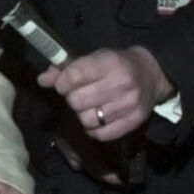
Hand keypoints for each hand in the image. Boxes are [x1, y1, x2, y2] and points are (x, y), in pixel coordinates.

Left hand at [37, 46, 171, 140]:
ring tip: (89, 107)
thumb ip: (65, 69)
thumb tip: (42, 80)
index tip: (63, 85)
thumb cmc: (114, 65)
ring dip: (83, 115)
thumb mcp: (92, 59)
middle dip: (72, 99)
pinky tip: (97, 119)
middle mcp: (122, 83)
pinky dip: (94, 130)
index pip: (75, 76)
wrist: (151, 74)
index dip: (62, 84)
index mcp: (109, 63)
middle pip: (77, 101)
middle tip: (79, 96)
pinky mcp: (135, 121)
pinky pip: (101, 134)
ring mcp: (130, 104)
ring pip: (88, 120)